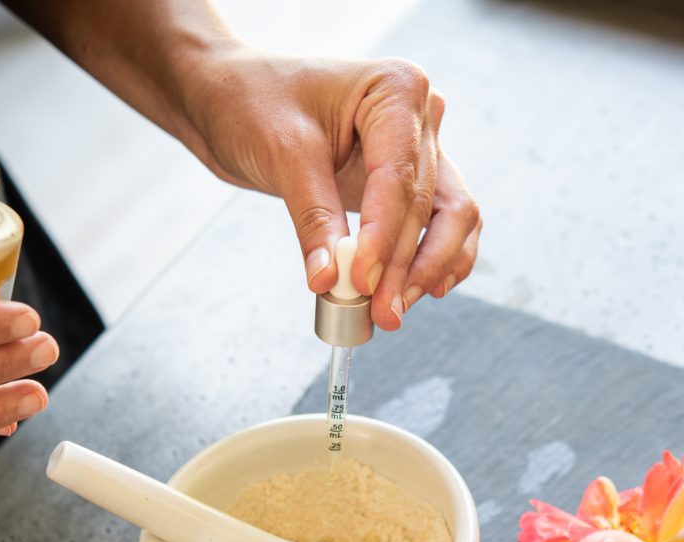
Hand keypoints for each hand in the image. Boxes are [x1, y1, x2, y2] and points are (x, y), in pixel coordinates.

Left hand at [177, 50, 481, 329]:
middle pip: (432, 204)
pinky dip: (435, 258)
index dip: (385, 237)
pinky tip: (423, 292)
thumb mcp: (282, 154)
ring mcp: (421, 147)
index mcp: (396, 88)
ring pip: (452, 217)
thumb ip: (314, 217)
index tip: (364, 282)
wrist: (231, 95)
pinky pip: (440, 222)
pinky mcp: (408, 178)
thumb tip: (331, 280)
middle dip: (406, 265)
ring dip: (429, 268)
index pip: (400, 178)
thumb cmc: (253, 101)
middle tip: (382, 312)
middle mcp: (421, 115)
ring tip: (394, 309)